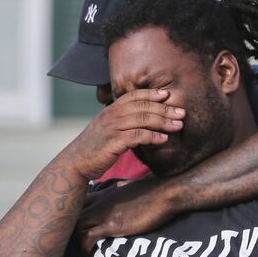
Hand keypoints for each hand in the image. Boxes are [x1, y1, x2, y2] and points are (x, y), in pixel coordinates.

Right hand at [65, 89, 185, 179]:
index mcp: (111, 110)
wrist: (75, 163)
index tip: (168, 95)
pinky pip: (137, 136)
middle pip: (143, 106)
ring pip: (142, 119)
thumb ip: (122, 122)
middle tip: (182, 113)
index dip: (152, 94)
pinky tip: (164, 139)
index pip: (134, 96)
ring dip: (163, 122)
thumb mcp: (107, 129)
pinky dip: (152, 136)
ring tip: (179, 126)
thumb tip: (141, 120)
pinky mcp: (113, 143)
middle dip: (164, 109)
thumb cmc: (94, 147)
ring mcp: (112, 129)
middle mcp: (112, 116)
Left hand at [76, 179, 174, 251]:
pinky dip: (85, 246)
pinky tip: (90, 252)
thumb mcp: (132, 185)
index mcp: (105, 193)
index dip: (75, 213)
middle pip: (73, 214)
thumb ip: (122, 188)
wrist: (165, 193)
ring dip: (76, 239)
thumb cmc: (153, 190)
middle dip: (70, 228)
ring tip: (82, 248)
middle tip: (75, 241)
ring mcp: (105, 213)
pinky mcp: (113, 224)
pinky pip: (88, 236)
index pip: (79, 201)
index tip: (77, 225)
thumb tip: (121, 186)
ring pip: (76, 225)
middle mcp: (101, 202)